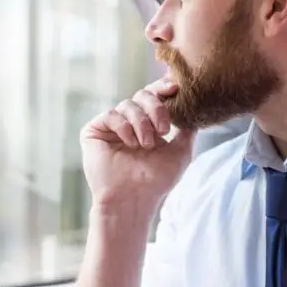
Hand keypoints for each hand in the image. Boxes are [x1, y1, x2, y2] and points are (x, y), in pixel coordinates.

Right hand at [81, 78, 194, 208]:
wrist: (133, 199)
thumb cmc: (156, 181)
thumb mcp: (180, 152)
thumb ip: (187, 130)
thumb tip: (193, 110)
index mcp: (147, 125)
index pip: (154, 98)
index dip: (162, 88)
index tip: (175, 88)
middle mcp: (128, 123)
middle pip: (142, 95)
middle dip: (156, 108)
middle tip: (163, 130)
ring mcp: (111, 127)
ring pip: (128, 104)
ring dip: (142, 123)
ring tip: (146, 146)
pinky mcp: (93, 132)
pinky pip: (111, 115)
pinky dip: (124, 128)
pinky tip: (131, 145)